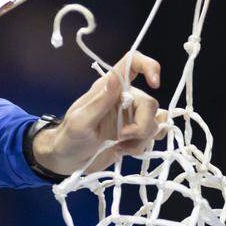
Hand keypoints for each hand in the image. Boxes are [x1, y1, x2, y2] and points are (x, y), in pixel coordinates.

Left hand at [32, 52, 165, 175]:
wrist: (69, 161)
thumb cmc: (69, 138)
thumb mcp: (80, 121)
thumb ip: (100, 102)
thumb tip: (116, 79)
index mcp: (109, 87)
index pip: (133, 64)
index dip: (148, 66)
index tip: (154, 83)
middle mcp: (124, 99)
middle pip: (150, 104)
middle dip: (140, 125)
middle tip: (121, 137)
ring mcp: (131, 117)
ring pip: (155, 122)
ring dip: (140, 139)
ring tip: (119, 146)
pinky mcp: (135, 134)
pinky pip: (155, 134)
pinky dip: (143, 145)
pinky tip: (125, 150)